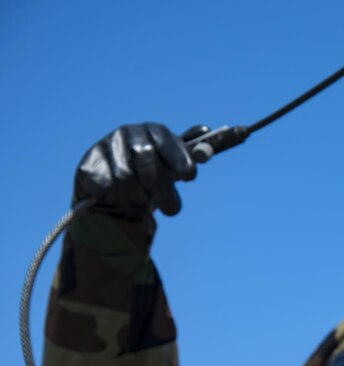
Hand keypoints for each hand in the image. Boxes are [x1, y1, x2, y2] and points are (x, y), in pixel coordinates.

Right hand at [74, 123, 196, 215]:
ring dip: (139, 196)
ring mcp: (105, 147)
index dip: (179, 158)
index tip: (189, 176)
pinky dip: (120, 198)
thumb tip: (206, 130)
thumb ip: (192, 150)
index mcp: (151, 130)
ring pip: (127, 178)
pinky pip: (107, 186)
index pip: (166, 139)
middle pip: (147, 162)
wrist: (112, 183)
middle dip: (162, 189)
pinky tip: (124, 199)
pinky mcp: (88, 164)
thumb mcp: (173, 162)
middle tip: (171, 209)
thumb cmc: (151, 172)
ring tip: (143, 200)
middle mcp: (127, 133)